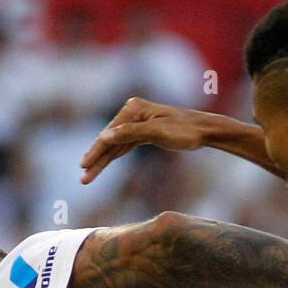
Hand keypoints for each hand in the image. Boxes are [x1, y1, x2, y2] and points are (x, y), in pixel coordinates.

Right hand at [81, 98, 211, 183]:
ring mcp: (137, 122)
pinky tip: (103, 166)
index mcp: (133, 108)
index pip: (109, 134)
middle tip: (83, 179)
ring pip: (116, 145)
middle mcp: (132, 112)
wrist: (204, 131)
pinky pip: (124, 146)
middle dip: (96, 160)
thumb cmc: (184, 131)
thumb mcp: (156, 132)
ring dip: (103, 161)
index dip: (96, 152)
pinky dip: (114, 157)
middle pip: (109, 140)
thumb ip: (129, 133)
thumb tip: (104, 136)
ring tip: (88, 177)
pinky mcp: (144, 132)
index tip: (83, 167)